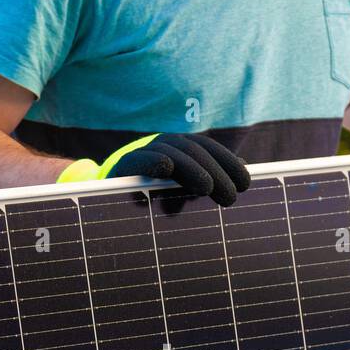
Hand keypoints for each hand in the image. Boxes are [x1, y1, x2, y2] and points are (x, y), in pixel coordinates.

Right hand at [58, 132, 251, 206]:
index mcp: (180, 152)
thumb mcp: (181, 193)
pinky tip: (165, 168)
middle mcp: (163, 147)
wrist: (102, 201)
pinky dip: (152, 160)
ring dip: (192, 168)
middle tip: (231, 196)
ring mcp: (143, 155)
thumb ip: (203, 184)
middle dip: (216, 172)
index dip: (229, 163)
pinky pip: (138, 159)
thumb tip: (241, 176)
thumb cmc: (150, 200)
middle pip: (195, 151)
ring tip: (207, 187)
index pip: (209, 150)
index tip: (247, 183)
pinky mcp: (122, 167)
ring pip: (172, 152)